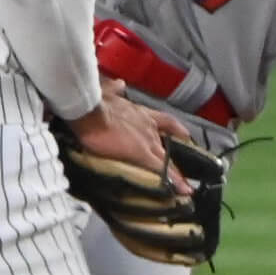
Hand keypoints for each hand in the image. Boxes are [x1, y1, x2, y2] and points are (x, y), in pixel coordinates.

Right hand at [66, 80, 188, 187]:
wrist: (90, 112)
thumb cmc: (96, 103)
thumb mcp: (108, 93)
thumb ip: (115, 90)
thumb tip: (119, 83)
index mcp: (141, 113)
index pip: (164, 121)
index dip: (176, 129)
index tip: (185, 135)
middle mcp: (149, 126)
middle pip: (168, 144)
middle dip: (174, 155)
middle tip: (182, 168)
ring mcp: (147, 141)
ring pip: (167, 159)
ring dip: (176, 172)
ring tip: (185, 187)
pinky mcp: (142, 155)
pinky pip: (162, 170)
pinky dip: (174, 181)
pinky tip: (182, 191)